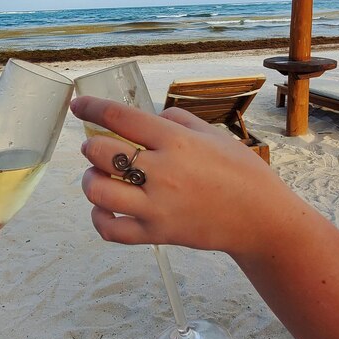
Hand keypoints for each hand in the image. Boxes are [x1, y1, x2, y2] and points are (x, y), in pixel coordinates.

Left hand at [71, 96, 300, 256]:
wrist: (260, 218)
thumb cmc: (240, 171)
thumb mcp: (211, 133)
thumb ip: (175, 119)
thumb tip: (146, 117)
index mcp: (176, 142)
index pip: (120, 118)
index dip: (92, 108)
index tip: (78, 104)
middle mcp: (162, 172)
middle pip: (101, 153)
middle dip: (91, 146)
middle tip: (97, 146)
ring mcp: (157, 207)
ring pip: (99, 191)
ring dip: (90, 179)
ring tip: (99, 175)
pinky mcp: (156, 234)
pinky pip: (111, 229)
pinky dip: (99, 217)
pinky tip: (105, 207)